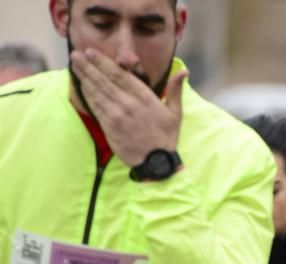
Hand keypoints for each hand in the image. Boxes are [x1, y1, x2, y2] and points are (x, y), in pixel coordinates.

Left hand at [70, 48, 185, 166]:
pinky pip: (96, 106)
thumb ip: (176, 90)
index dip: (104, 63)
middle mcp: (130, 104)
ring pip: (97, 91)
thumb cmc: (166, 137)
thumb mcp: (176, 112)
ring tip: (74, 65)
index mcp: (146, 98)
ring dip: (84, 77)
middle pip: (105, 80)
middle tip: (76, 54)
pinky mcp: (109, 126)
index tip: (92, 52)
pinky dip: (87, 94)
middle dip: (89, 66)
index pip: (120, 75)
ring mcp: (118, 115)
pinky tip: (81, 85)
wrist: (157, 162)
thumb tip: (184, 71)